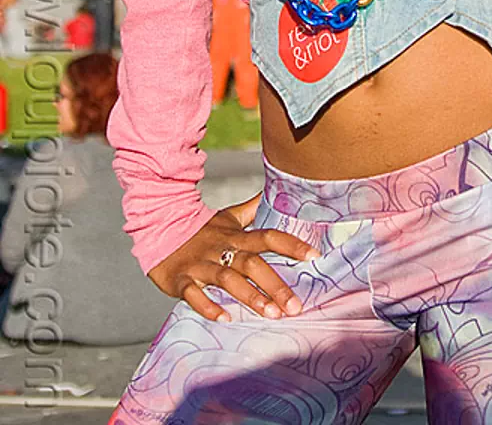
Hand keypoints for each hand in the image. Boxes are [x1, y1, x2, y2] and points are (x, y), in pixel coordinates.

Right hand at [147, 191, 320, 322]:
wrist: (157, 228)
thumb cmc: (200, 229)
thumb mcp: (228, 217)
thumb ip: (252, 209)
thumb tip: (274, 193)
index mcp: (235, 236)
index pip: (268, 237)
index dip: (291, 245)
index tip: (314, 256)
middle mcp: (221, 249)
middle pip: (252, 263)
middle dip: (275, 284)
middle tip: (295, 306)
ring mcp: (201, 264)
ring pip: (227, 279)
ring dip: (250, 296)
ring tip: (271, 314)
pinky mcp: (181, 279)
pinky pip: (194, 293)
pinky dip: (208, 305)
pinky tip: (224, 318)